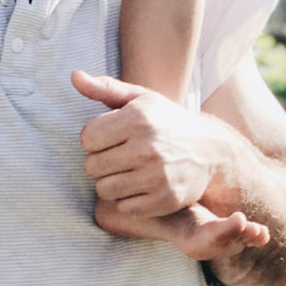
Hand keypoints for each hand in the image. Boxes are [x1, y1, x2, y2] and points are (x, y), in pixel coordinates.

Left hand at [73, 70, 215, 217]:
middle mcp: (148, 147)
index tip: (108, 137)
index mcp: (137, 118)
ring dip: (109, 182)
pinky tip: (138, 186)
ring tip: (124, 171)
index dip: (93, 138)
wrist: (210, 149)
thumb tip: (74, 77)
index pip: (87, 137)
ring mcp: (158, 176)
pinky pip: (124, 207)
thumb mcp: (139, 97)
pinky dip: (127, 200)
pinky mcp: (166, 200)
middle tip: (116, 156)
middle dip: (99, 161)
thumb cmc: (166, 120)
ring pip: (104, 189)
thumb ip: (104, 88)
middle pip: (92, 166)